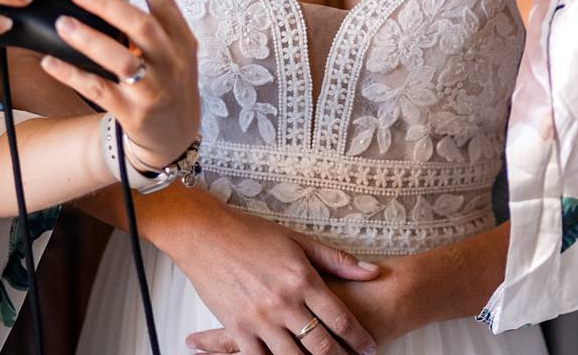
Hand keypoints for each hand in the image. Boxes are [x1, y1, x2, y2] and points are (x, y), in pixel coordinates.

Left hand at [36, 0, 200, 169]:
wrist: (175, 134)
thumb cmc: (168, 80)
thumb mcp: (172, 49)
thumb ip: (153, 20)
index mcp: (181, 40)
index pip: (166, 3)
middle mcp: (171, 62)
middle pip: (142, 28)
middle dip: (109, 7)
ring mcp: (153, 89)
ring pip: (120, 61)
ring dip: (90, 41)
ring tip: (63, 24)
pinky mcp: (132, 112)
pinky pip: (98, 90)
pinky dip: (72, 74)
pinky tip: (50, 61)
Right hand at [172, 205, 380, 354]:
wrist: (205, 234)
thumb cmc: (251, 234)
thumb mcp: (298, 241)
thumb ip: (336, 260)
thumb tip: (372, 272)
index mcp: (302, 278)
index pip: (340, 318)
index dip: (359, 338)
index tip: (370, 348)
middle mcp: (283, 302)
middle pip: (321, 344)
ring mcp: (259, 318)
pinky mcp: (237, 328)